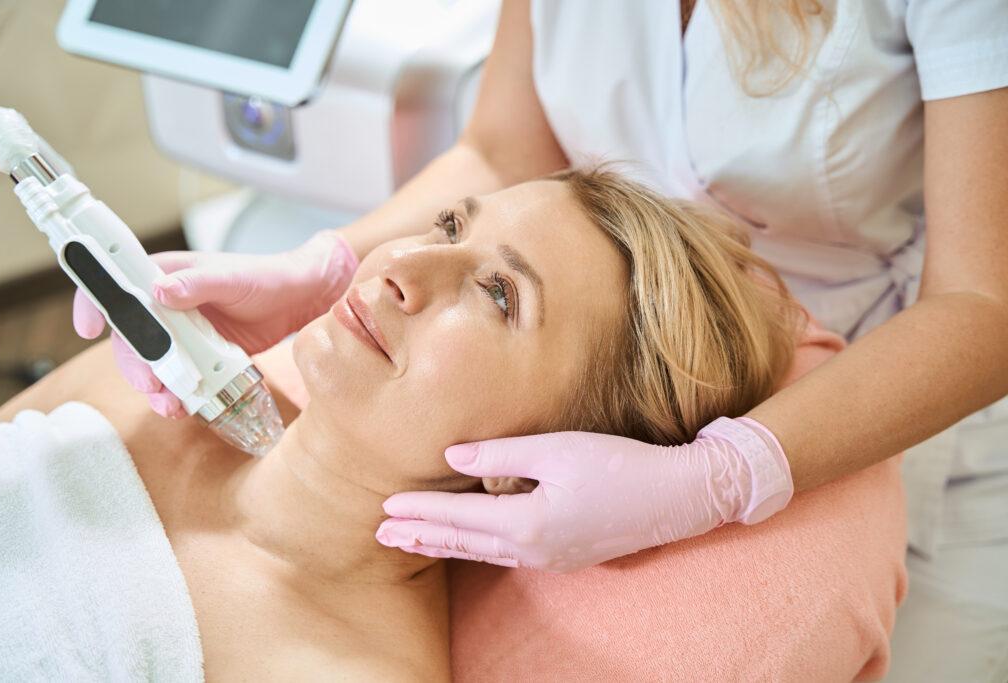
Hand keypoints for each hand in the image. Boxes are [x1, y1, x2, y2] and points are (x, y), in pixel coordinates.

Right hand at [73, 233, 357, 417]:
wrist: (299, 300)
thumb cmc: (265, 277)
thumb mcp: (232, 277)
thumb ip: (197, 284)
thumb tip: (160, 290)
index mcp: (164, 276)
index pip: (114, 286)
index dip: (94, 304)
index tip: (87, 329)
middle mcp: (165, 305)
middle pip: (130, 338)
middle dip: (135, 365)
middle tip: (151, 385)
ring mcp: (181, 333)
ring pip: (153, 364)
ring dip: (156, 388)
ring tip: (171, 406)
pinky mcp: (199, 356)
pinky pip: (179, 378)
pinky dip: (179, 394)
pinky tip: (186, 408)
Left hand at [375, 417, 792, 571]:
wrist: (677, 497)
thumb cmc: (620, 465)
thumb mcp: (559, 450)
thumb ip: (502, 455)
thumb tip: (452, 457)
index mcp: (526, 523)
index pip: (458, 518)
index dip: (421, 511)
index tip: (386, 507)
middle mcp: (532, 549)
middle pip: (463, 543)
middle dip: (421, 536)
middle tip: (382, 535)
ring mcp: (549, 558)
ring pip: (482, 552)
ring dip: (444, 545)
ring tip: (412, 542)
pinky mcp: (563, 555)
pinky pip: (505, 554)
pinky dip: (476, 548)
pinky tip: (470, 542)